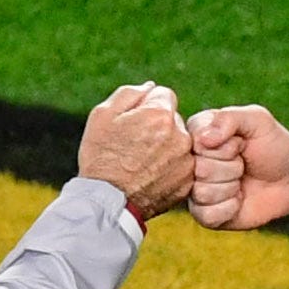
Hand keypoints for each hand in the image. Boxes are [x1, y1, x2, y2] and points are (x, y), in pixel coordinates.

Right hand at [79, 82, 192, 220]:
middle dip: (158, 127)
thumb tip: (151, 87)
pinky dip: (170, 169)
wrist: (106, 201)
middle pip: (174, 120)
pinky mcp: (187, 183)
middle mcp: (180, 137)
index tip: (134, 123)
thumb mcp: (103, 114)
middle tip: (135, 146)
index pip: (164, 95)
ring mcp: (186, 162)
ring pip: (180, 143)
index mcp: (160, 115)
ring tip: (142, 163)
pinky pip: (182, 166)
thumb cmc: (100, 156)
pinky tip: (150, 176)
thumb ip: (130, 93)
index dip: (146, 107)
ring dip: (166, 148)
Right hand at [188, 104, 288, 231]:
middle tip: (243, 164)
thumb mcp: (258, 120)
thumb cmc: (273, 146)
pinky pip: (207, 215)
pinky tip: (239, 200)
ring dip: (231, 188)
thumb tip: (203, 138)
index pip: (195, 142)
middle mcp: (192, 161)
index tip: (240, 144)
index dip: (225, 146)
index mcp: (198, 134)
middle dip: (231, 168)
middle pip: (200, 169)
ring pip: (202, 193)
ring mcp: (197, 189)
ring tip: (241, 181)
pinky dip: (229, 208)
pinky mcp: (206, 214)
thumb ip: (229, 118)